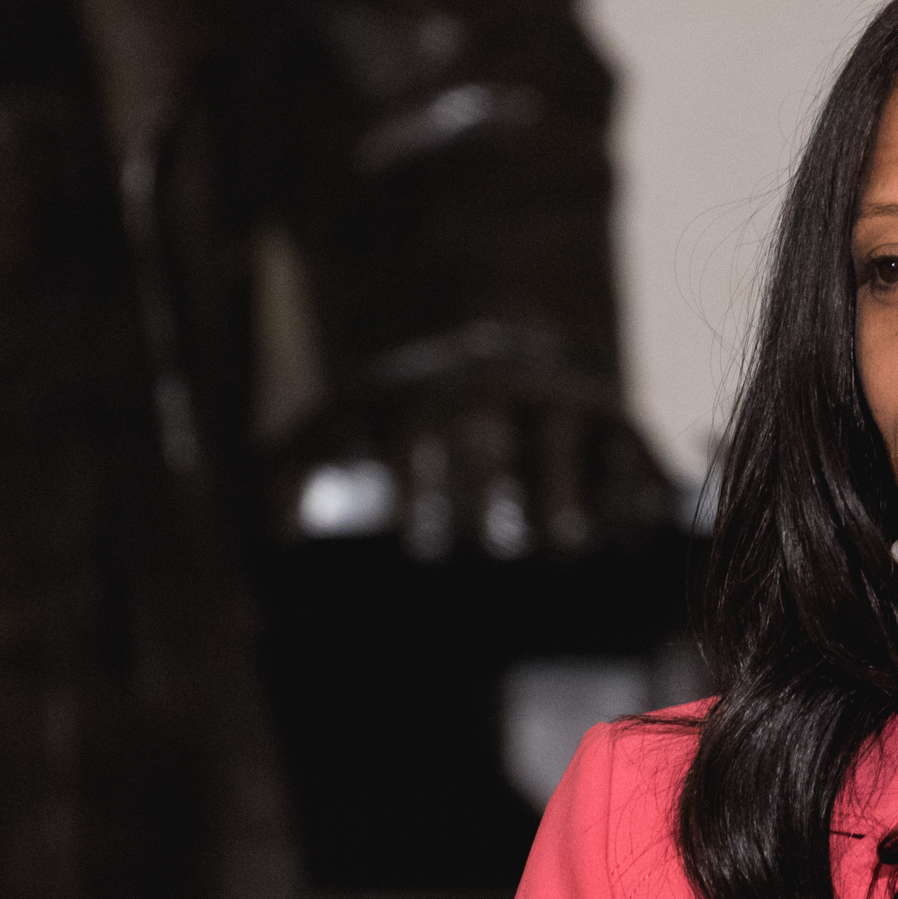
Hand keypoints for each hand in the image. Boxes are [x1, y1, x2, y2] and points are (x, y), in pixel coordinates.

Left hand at [275, 377, 677, 560]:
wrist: (497, 342)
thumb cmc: (400, 407)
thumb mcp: (335, 419)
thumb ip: (281, 478)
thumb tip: (256, 556)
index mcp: (427, 387)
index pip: (417, 425)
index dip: (411, 475)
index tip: (406, 535)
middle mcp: (499, 388)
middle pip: (492, 436)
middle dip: (482, 492)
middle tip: (473, 556)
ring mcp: (562, 399)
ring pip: (565, 437)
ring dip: (562, 487)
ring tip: (559, 546)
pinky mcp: (617, 420)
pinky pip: (634, 448)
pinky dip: (639, 482)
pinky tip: (641, 526)